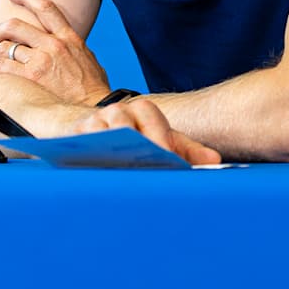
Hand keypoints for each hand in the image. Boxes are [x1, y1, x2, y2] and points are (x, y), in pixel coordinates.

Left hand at [0, 0, 111, 105]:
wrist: (96, 103)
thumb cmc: (93, 85)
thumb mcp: (86, 56)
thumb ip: (71, 47)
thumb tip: (63, 44)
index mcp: (68, 36)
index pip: (45, 7)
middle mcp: (54, 43)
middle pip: (15, 26)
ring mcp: (44, 58)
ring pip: (6, 45)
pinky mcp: (35, 74)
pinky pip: (5, 65)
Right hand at [70, 97, 220, 165]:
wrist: (94, 128)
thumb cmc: (137, 136)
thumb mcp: (164, 139)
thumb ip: (189, 149)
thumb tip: (214, 161)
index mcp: (142, 109)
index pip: (151, 119)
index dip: (160, 139)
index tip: (167, 158)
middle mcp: (117, 111)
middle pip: (125, 128)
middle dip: (135, 148)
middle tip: (145, 169)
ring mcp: (93, 122)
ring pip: (102, 137)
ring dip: (110, 156)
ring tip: (121, 176)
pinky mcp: (74, 137)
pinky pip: (81, 148)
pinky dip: (89, 162)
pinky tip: (99, 179)